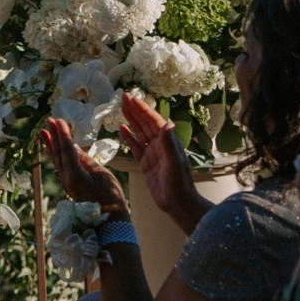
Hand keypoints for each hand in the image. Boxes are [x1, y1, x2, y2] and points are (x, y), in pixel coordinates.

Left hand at [41, 116, 126, 217]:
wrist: (109, 220)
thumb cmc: (111, 197)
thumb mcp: (102, 175)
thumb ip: (85, 160)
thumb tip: (72, 146)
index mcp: (76, 176)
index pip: (67, 150)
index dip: (63, 134)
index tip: (59, 120)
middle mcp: (67, 180)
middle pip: (58, 154)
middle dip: (53, 136)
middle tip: (48, 120)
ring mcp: (66, 184)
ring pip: (57, 160)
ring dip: (51, 144)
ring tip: (45, 131)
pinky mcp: (69, 186)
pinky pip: (60, 167)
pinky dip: (56, 155)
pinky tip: (52, 149)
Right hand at [114, 93, 203, 233]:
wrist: (177, 203)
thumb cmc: (178, 184)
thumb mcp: (174, 163)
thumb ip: (169, 143)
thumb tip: (168, 123)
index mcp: (168, 142)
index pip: (153, 121)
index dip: (142, 109)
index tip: (131, 98)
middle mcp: (160, 145)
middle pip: (145, 123)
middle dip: (135, 110)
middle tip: (123, 97)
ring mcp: (153, 153)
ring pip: (140, 132)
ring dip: (131, 120)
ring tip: (121, 108)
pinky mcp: (146, 163)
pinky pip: (136, 146)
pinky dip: (129, 137)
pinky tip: (122, 129)